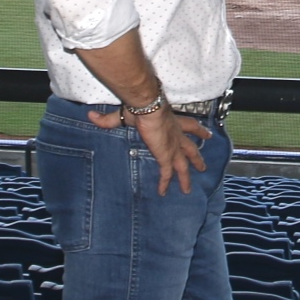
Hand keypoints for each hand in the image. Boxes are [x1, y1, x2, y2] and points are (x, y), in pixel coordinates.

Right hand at [85, 105, 210, 193]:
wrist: (148, 107)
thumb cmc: (141, 107)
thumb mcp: (126, 114)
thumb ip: (109, 119)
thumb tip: (91, 116)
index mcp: (173, 122)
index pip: (190, 126)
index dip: (198, 131)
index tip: (207, 135)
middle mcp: (177, 135)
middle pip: (191, 148)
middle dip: (197, 157)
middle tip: (203, 165)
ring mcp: (173, 147)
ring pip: (183, 165)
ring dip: (186, 177)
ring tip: (188, 189)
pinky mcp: (167, 156)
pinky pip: (167, 174)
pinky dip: (166, 183)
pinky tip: (163, 193)